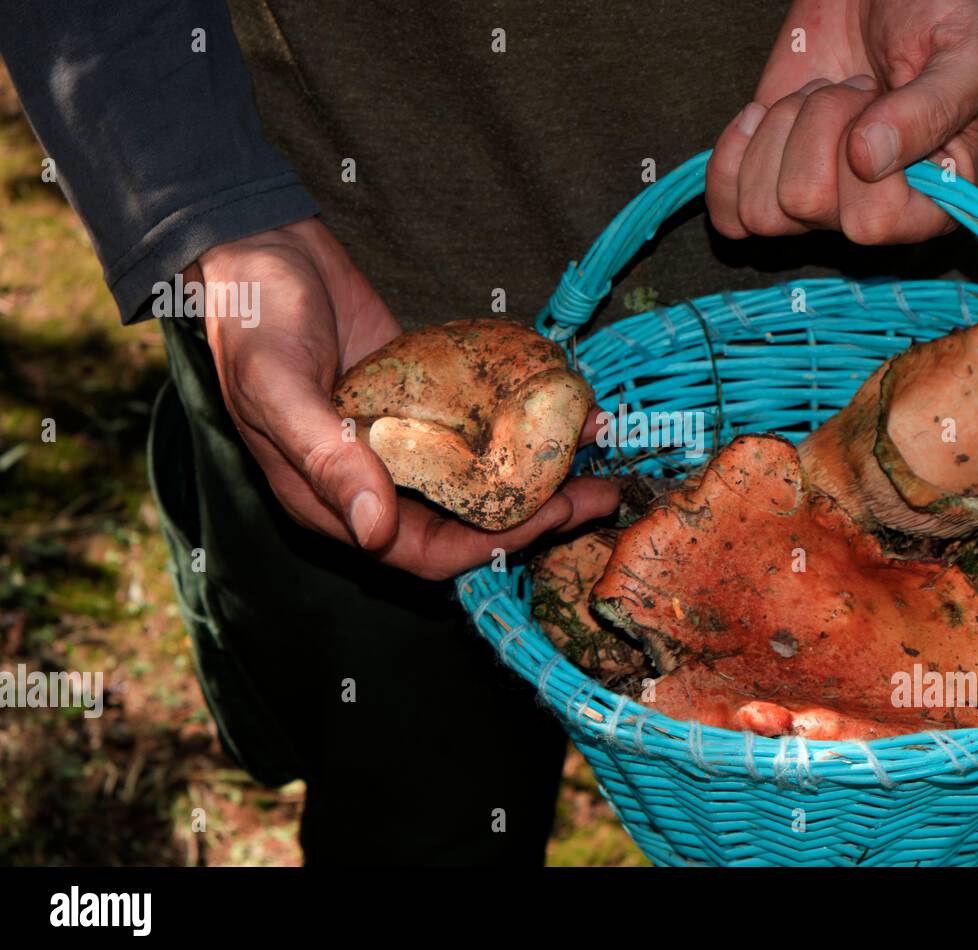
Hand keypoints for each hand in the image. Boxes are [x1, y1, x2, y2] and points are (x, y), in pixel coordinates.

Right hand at [196, 217, 617, 580]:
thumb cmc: (253, 320)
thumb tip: (375, 533)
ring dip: (539, 467)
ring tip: (596, 446)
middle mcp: (377, 480)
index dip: (492, 545)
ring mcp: (406, 438)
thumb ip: (327, 460)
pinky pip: (480, 420)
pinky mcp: (425, 398)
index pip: (427, 551)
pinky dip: (518, 418)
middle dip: (537, 511)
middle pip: (469, 518)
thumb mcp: (280, 389)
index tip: (553, 518)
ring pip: (482, 472)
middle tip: (600, 490)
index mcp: (335, 500)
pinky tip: (562, 402)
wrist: (259, 246)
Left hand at [707, 0, 977, 243]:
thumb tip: (868, 160)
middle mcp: (870, 216)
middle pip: (804, 203)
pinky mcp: (768, 183)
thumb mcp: (968, 51)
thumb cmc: (943, 16)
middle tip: (853, 86)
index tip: (879, 100)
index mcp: (933, 204)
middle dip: (819, 123)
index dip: (858, 157)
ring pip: (761, 211)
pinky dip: (732, 158)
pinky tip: (760, 116)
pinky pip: (728, 211)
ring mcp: (816, 203)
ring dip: (781, 133)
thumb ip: (934, 107)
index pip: (869, 224)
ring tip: (819, 96)